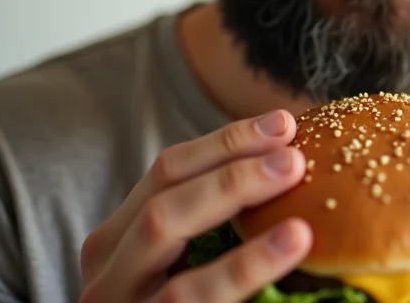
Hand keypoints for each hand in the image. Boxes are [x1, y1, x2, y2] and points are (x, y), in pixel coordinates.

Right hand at [79, 111, 311, 301]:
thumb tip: (288, 157)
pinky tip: (287, 263)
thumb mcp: (172, 253)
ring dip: (244, 257)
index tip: (284, 124)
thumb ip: (210, 215)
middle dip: (233, 180)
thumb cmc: (170, 292)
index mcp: (117, 238)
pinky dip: (243, 287)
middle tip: (294, 161)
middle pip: (166, 212)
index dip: (227, 142)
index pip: (167, 171)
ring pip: (180, 286)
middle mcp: (108, 278)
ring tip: (301, 230)